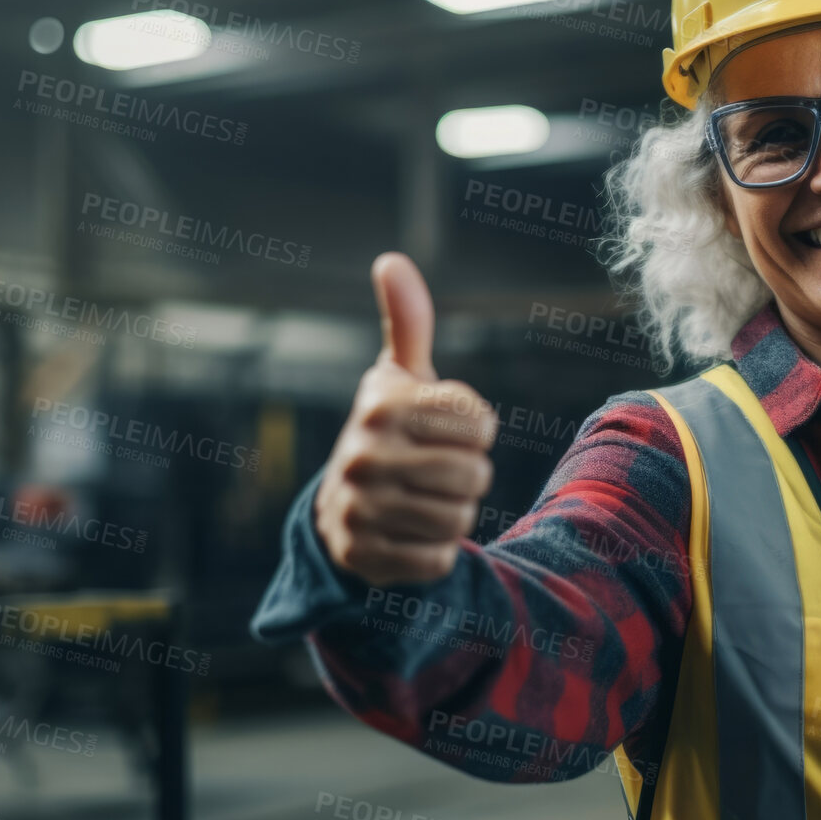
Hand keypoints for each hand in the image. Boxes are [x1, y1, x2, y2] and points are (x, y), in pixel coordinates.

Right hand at [313, 253, 497, 585]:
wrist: (340, 510)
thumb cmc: (389, 432)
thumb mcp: (398, 377)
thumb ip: (408, 322)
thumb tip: (391, 260)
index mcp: (381, 406)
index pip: (480, 424)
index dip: (476, 431)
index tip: (448, 432)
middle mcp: (364, 456)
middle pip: (474, 475)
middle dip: (469, 477)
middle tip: (437, 472)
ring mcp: (360, 509)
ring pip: (460, 519)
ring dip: (454, 515)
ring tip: (424, 501)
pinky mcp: (365, 558)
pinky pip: (439, 559)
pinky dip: (437, 551)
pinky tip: (411, 534)